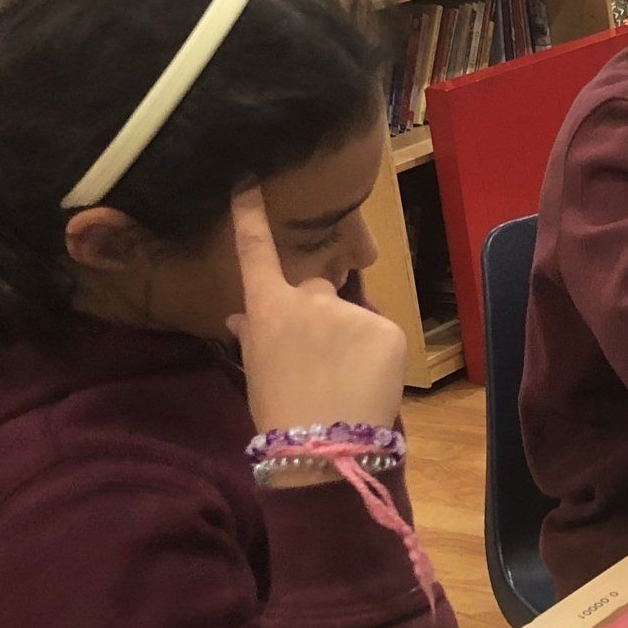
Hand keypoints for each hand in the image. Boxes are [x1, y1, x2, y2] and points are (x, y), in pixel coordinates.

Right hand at [227, 188, 405, 439]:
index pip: (256, 252)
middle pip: (317, 289)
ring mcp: (351, 310)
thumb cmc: (280, 414)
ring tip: (344, 379)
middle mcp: (309, 298)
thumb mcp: (256, 372)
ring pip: (351, 315)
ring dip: (350, 337)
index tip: (248, 180)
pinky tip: (367, 381)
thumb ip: (253, 336)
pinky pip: (380, 333)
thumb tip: (239, 316)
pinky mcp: (387, 327)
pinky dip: (376, 352)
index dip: (250, 215)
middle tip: (319, 359)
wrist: (324, 447)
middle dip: (319, 314)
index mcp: (268, 307)